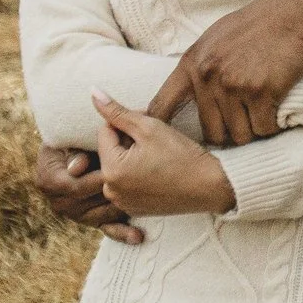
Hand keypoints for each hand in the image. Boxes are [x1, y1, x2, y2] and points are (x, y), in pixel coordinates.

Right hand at [32, 146, 142, 244]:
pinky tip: (137, 236)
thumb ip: (74, 152)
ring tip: (142, 197)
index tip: (113, 170)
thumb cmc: (75, 137)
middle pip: (90, 202)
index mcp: (48, 181)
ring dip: (121, 206)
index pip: (74, 187)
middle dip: (112, 191)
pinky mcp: (92, 221)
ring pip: (103, 214)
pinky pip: (108, 229)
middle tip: (135, 182)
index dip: (94, 180)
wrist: (79, 145)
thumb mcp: (70, 139)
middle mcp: (59, 202)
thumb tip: (77, 167)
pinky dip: (123, 233)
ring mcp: (76, 214)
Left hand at [95, 92, 235, 216]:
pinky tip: (158, 171)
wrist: (209, 186)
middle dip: (127, 140)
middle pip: (110, 151)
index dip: (127, 122)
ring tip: (157, 155)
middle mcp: (111, 191)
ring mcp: (122, 203)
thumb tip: (93, 93)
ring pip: (118, 167)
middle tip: (155, 139)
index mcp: (111, 170)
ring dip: (132, 156)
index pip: (105, 131)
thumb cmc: (181, 155)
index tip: (149, 126)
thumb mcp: (149, 126)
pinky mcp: (134, 209)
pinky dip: (138, 174)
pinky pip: (127, 184)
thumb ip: (117, 111)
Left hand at [147, 0, 302, 145]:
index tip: (169, 144)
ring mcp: (233, 84)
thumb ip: (201, 66)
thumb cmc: (260, 24)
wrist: (296, 13)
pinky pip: (263, 129)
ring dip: (254, 130)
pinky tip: (278, 110)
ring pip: (239, 135)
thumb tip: (186, 94)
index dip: (161, 130)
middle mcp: (207, 75)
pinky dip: (273, 125)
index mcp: (192, 62)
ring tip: (264, 114)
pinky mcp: (260, 91)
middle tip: (245, 125)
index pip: (161, 107)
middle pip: (210, 132)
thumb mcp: (217, 38)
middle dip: (229, 133)